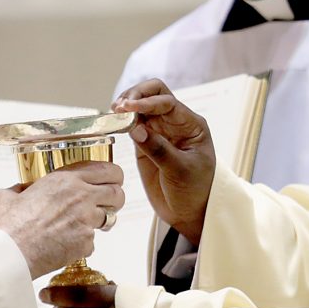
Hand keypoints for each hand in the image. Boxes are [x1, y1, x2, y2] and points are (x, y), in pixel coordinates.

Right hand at [0, 162, 124, 277]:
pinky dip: (83, 243)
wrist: (11, 255)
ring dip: (102, 220)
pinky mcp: (86, 242)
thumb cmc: (8, 226)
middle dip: (115, 197)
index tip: (112, 180)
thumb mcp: (6, 196)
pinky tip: (67, 244)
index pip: (106, 170)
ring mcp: (87, 220)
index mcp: (65, 179)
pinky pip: (93, 240)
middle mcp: (81, 196)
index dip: (113, 175)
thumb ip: (19, 188)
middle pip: (117, 192)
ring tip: (86, 225)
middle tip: (108, 203)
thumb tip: (20, 190)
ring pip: (110, 217)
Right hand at [114, 78, 214, 243]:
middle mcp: (175, 122)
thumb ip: (159, 149)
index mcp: (191, 125)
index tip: (128, 108)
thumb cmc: (195, 191)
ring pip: (140, 107)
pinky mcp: (145, 142)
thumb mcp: (180, 171)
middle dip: (135, 95)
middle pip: (154, 94)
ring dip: (126, 106)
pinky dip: (121, 120)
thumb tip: (135, 128)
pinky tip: (113, 122)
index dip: (146, 102)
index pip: (167, 102)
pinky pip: (131, 124)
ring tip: (113, 113)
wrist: (190, 213)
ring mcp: (159, 131)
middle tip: (118, 107)